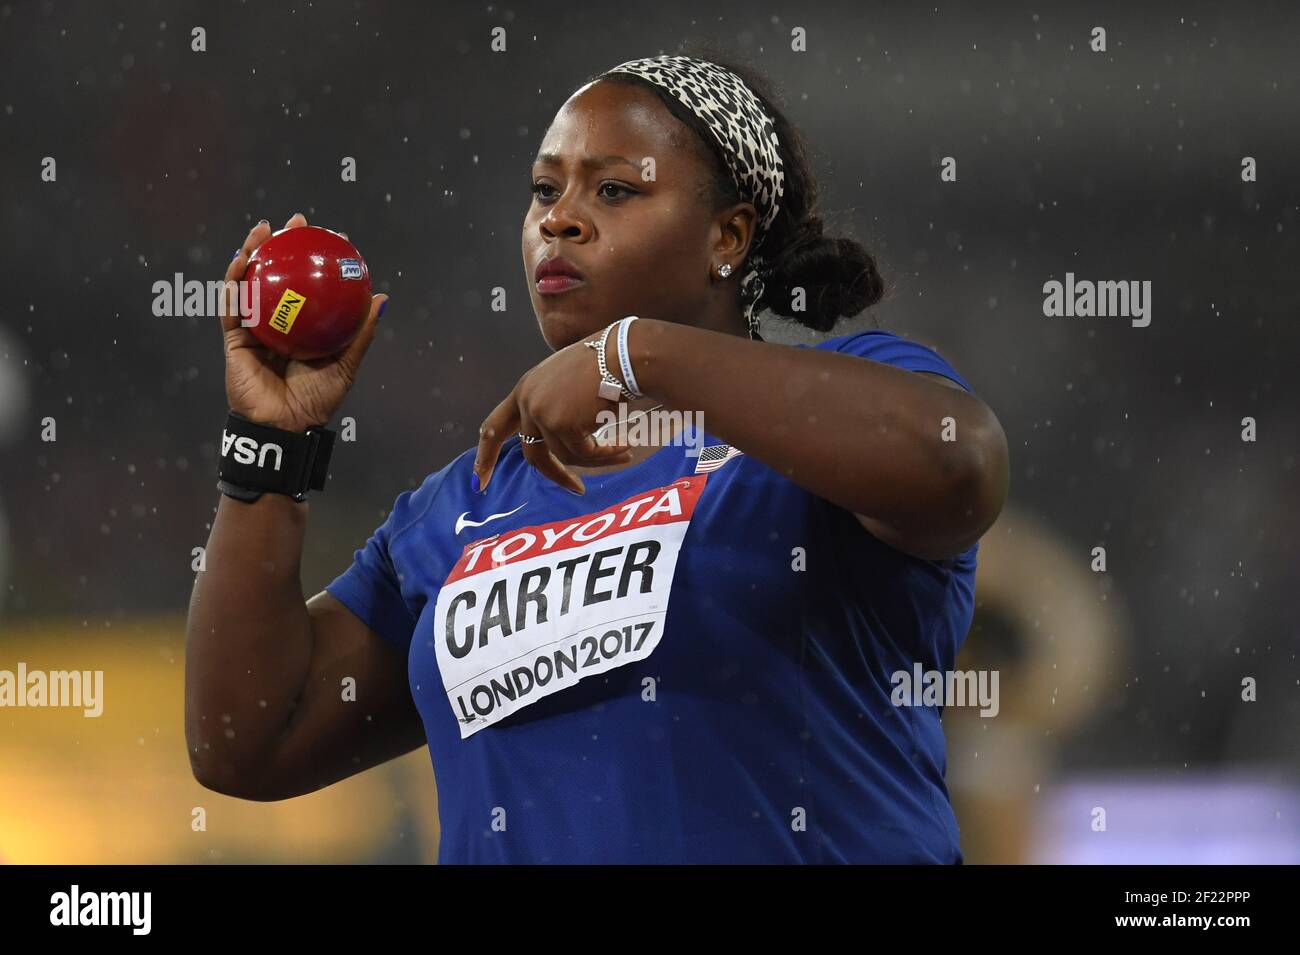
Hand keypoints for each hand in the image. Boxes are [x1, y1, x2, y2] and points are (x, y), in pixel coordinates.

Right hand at [220, 212, 386, 431]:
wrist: (284, 426)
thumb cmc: (316, 401)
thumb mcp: (345, 364)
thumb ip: (360, 333)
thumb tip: (381, 299)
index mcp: (303, 327)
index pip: (310, 286)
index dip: (317, 260)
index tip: (332, 237)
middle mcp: (278, 323)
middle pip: (278, 276)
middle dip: (284, 245)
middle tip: (297, 222)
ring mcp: (254, 328)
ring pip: (251, 283)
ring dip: (255, 252)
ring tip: (264, 229)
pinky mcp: (234, 338)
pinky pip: (233, 305)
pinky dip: (235, 281)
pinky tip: (243, 259)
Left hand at [473, 336, 634, 494]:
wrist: (623, 353)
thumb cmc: (605, 363)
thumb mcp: (566, 382)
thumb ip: (553, 407)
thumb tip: (559, 448)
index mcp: (525, 389)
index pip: (495, 427)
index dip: (486, 456)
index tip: (480, 482)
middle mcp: (527, 401)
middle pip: (532, 453)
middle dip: (556, 475)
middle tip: (577, 489)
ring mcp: (542, 413)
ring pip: (565, 456)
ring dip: (596, 459)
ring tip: (623, 453)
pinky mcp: (562, 424)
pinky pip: (585, 453)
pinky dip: (606, 454)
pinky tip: (625, 448)